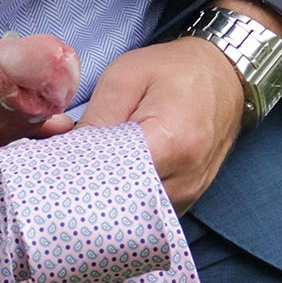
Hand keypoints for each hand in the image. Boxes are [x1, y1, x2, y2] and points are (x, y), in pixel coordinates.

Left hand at [78, 37, 244, 213]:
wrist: (223, 75)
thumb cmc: (174, 71)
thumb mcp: (125, 78)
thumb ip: (96, 119)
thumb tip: (66, 156)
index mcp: (172, 143)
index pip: (112, 177)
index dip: (80, 172)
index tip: (57, 163)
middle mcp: (185, 179)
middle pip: (121, 201)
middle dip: (89, 187)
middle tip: (66, 167)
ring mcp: (188, 196)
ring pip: (132, 211)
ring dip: (107, 194)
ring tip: (90, 168)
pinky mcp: (186, 201)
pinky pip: (146, 211)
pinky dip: (125, 197)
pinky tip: (111, 175)